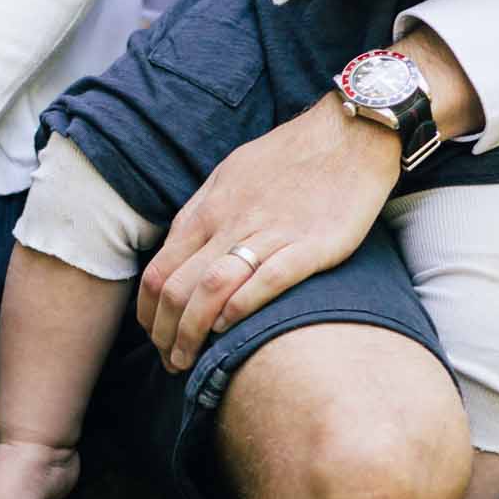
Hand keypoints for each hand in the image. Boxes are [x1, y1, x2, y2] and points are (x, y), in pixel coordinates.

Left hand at [136, 93, 400, 371]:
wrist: (348, 135)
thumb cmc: (288, 156)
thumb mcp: (230, 175)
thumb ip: (203, 214)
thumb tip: (178, 251)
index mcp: (208, 209)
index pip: (159, 271)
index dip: (150, 313)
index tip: (155, 336)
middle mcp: (230, 222)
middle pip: (177, 288)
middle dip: (165, 335)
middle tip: (170, 363)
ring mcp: (270, 233)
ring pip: (212, 289)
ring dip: (194, 334)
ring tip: (191, 364)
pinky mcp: (310, 245)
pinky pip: (267, 280)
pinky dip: (242, 308)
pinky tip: (231, 330)